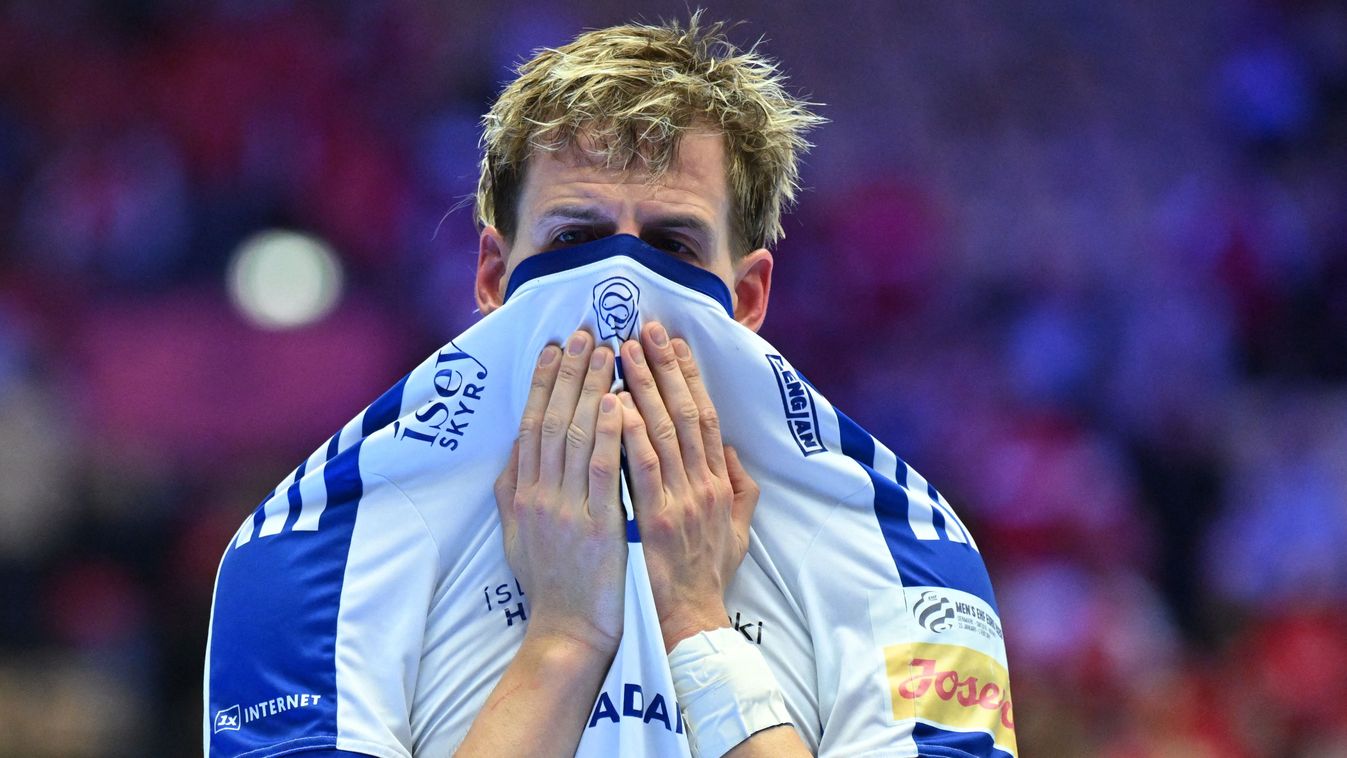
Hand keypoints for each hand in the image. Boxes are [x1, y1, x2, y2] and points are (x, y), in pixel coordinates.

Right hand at [494, 330, 626, 655]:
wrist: (567, 631)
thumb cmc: (550, 582)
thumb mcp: (517, 532)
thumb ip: (516, 489)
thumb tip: (518, 446)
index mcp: (521, 493)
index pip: (531, 424)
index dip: (543, 382)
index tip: (555, 347)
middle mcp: (538, 494)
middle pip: (552, 420)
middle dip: (569, 372)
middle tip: (584, 333)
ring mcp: (566, 509)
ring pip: (577, 436)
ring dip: (592, 389)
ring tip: (608, 351)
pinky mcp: (597, 525)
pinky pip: (603, 470)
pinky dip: (610, 433)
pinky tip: (618, 402)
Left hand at [619, 321, 759, 651]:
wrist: (690, 623)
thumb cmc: (707, 579)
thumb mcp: (738, 533)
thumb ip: (739, 491)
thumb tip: (733, 454)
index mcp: (719, 484)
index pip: (706, 416)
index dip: (689, 376)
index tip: (672, 342)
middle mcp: (703, 484)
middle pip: (686, 411)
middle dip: (664, 366)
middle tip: (644, 327)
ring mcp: (680, 500)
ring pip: (663, 430)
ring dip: (643, 386)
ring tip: (622, 350)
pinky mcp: (655, 519)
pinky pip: (642, 466)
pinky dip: (630, 431)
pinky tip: (615, 401)